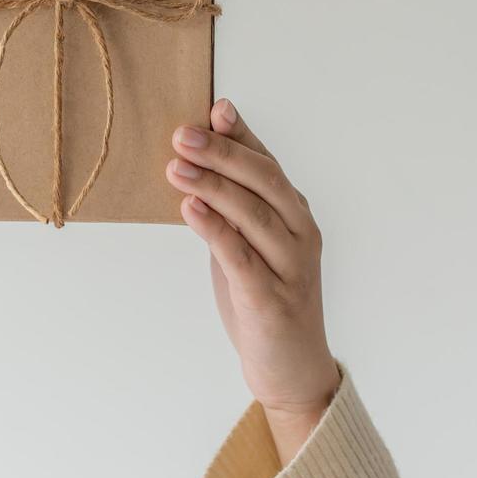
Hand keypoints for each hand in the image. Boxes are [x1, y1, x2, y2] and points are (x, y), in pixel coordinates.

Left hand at [166, 98, 340, 465]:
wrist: (292, 370)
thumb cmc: (266, 299)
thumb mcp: (249, 244)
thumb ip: (232, 204)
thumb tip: (201, 158)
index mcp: (295, 215)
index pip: (268, 163)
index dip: (242, 134)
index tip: (214, 107)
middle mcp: (300, 234)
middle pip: (264, 181)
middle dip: (223, 153)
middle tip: (183, 133)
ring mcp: (291, 267)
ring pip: (254, 214)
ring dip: (213, 185)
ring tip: (176, 165)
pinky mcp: (271, 299)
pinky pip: (241, 256)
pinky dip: (215, 229)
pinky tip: (190, 207)